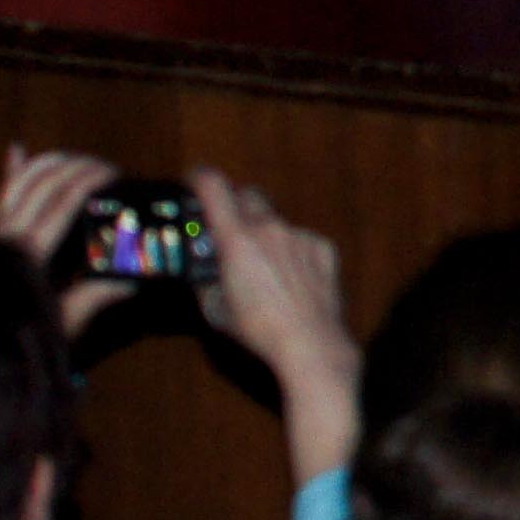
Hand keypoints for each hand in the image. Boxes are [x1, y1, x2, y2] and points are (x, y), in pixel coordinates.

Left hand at [0, 146, 126, 335]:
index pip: (62, 202)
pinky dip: (12, 172)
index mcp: (27, 252)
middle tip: (108, 168)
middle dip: (77, 166)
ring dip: (51, 163)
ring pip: (20, 182)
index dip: (90, 180)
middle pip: (43, 183)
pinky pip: (2, 196)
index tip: (116, 174)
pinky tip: (19, 150)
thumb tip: (131, 279)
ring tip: (80, 160)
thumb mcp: (59, 324)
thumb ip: (92, 298)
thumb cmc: (17, 338)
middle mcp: (7, 233)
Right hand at [188, 168, 360, 490]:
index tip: (195, 179)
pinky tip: (293, 281)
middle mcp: (270, 228)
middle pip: (249, 196)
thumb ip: (206, 281)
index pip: (215, 189)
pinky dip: (292, 252)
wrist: (309, 341)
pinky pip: (302, 240)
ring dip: (266, 235)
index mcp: (236, 239)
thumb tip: (205, 270)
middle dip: (236, 205)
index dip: (201, 178)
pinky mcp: (324, 247)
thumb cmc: (254, 329)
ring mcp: (301, 235)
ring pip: (277, 222)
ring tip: (265, 269)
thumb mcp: (214, 309)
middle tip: (229, 228)